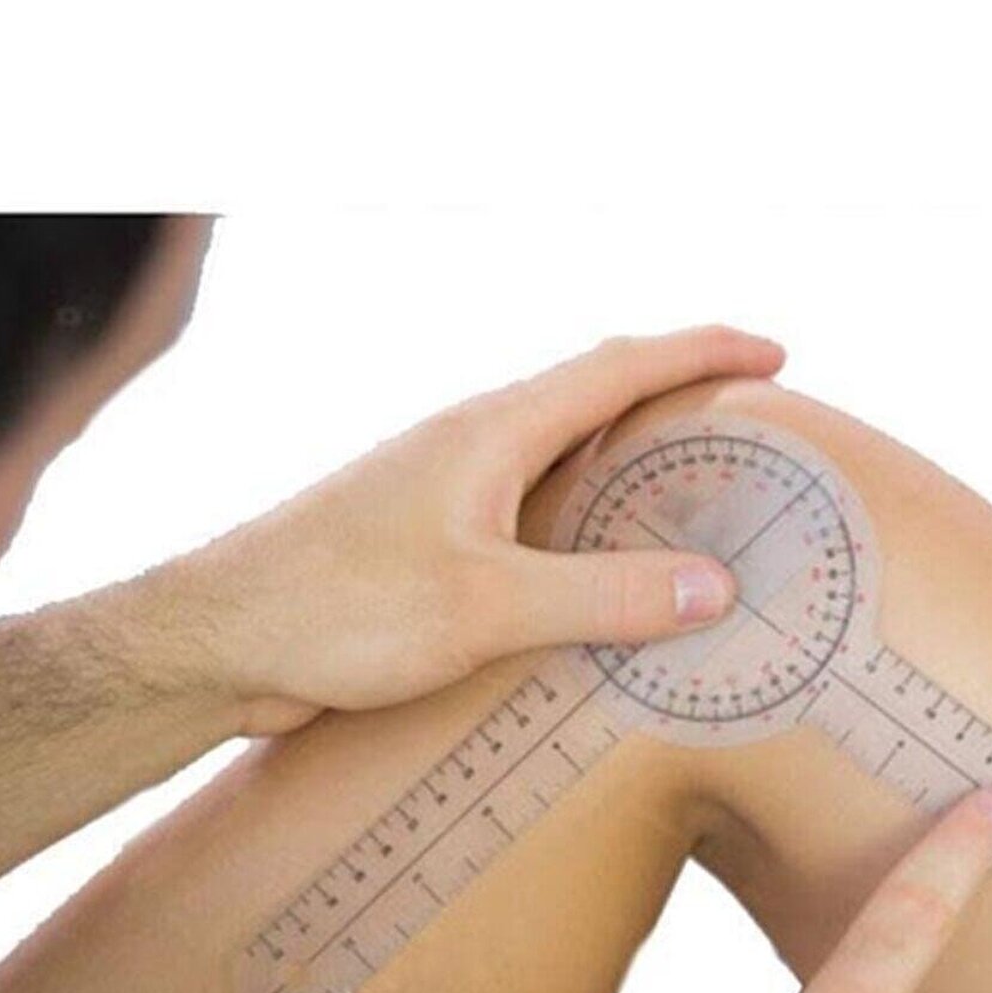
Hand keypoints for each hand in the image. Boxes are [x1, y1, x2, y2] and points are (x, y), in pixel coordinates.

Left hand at [189, 326, 784, 732]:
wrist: (218, 640)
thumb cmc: (337, 609)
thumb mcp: (486, 607)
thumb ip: (602, 595)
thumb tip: (712, 586)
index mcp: (492, 431)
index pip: (619, 366)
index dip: (702, 352)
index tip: (772, 354)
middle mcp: (470, 443)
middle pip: (591, 391)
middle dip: (673, 391)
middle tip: (744, 416)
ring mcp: (442, 487)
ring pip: (554, 449)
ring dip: (623, 452)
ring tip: (687, 485)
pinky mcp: (421, 539)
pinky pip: (524, 504)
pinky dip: (579, 512)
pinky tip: (591, 562)